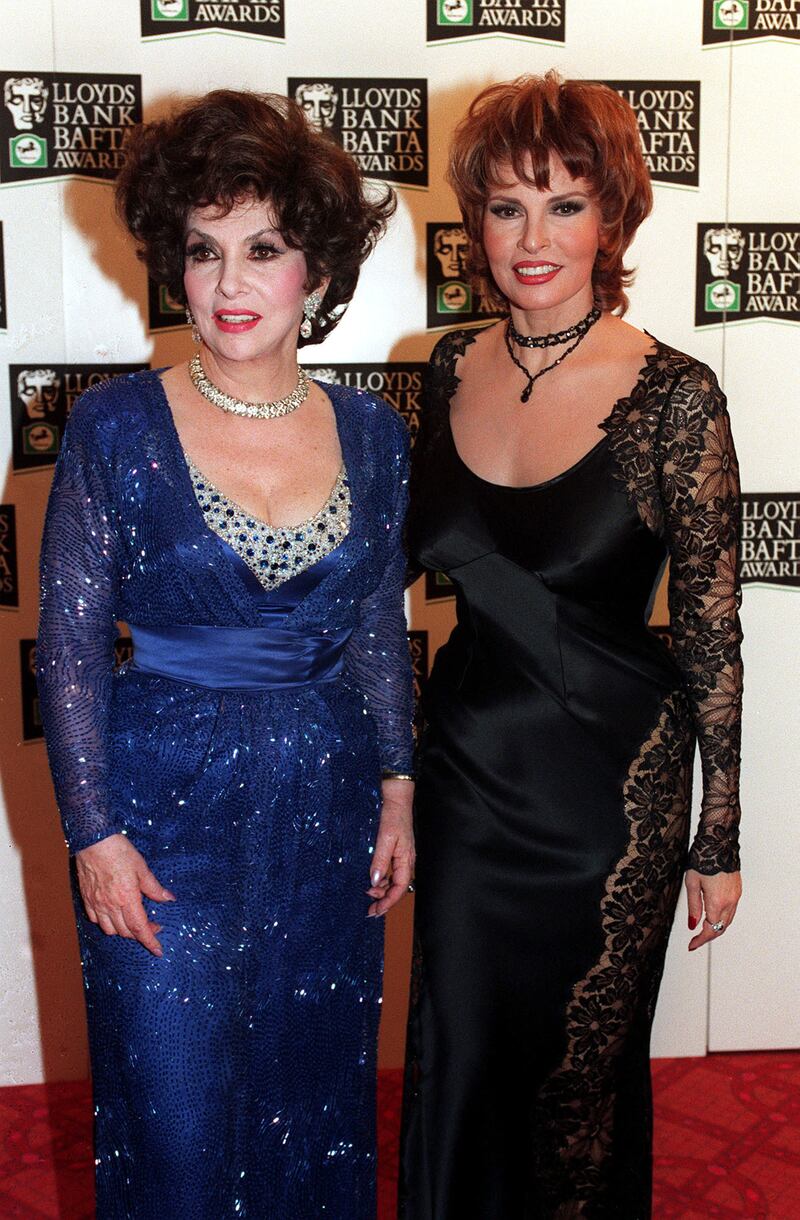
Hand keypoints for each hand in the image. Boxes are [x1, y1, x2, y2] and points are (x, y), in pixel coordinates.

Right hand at [76, 833, 174, 956]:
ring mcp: (97, 904)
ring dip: (123, 930)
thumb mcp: (142, 868)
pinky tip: (113, 914)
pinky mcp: (87, 899)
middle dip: (140, 933)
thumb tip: (168, 899)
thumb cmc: (119, 851)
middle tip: (152, 925)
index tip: (158, 950)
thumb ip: (154, 887)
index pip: (140, 928)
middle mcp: (110, 905)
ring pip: (110, 929)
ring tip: (133, 921)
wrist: (93, 841)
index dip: (150, 941)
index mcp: (127, 898)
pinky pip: (96, 920)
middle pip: (126, 931)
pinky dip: (106, 923)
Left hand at [367, 779, 414, 916]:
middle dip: (384, 900)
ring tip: (367, 895)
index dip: (389, 902)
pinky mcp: (394, 852)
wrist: (396, 798)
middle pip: (397, 888)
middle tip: (369, 910)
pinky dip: (380, 879)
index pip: (400, 888)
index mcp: (406, 860)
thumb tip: (374, 881)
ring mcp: (400, 857)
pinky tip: (371, 880)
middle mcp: (405, 861)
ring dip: (381, 890)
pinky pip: (389, 871)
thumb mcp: (386, 838)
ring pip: (392, 881)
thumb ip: (380, 860)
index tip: (376, 911)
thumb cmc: (394, 816)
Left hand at [685, 868, 741, 950]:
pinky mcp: (738, 890)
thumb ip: (693, 906)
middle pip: (721, 928)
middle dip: (708, 936)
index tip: (692, 945)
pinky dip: (723, 918)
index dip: (700, 940)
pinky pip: (732, 910)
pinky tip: (714, 916)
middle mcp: (729, 901)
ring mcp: (736, 896)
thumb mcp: (692, 884)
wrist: (718, 844)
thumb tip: (692, 924)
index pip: (710, 930)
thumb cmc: (703, 860)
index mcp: (717, 902)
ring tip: (703, 930)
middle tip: (695, 940)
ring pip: (728, 920)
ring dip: (716, 928)